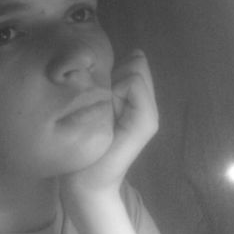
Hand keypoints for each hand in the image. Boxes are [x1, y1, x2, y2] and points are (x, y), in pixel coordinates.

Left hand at [61, 49, 158, 198]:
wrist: (84, 180)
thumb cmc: (84, 142)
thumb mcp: (96, 104)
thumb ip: (112, 81)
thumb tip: (133, 53)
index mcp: (136, 100)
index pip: (135, 62)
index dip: (113, 71)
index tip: (98, 98)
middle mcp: (148, 105)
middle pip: (136, 64)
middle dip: (114, 77)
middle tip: (101, 107)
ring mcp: (149, 115)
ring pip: (134, 72)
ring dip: (112, 86)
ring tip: (103, 114)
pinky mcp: (146, 122)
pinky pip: (135, 84)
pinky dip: (118, 92)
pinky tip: (108, 115)